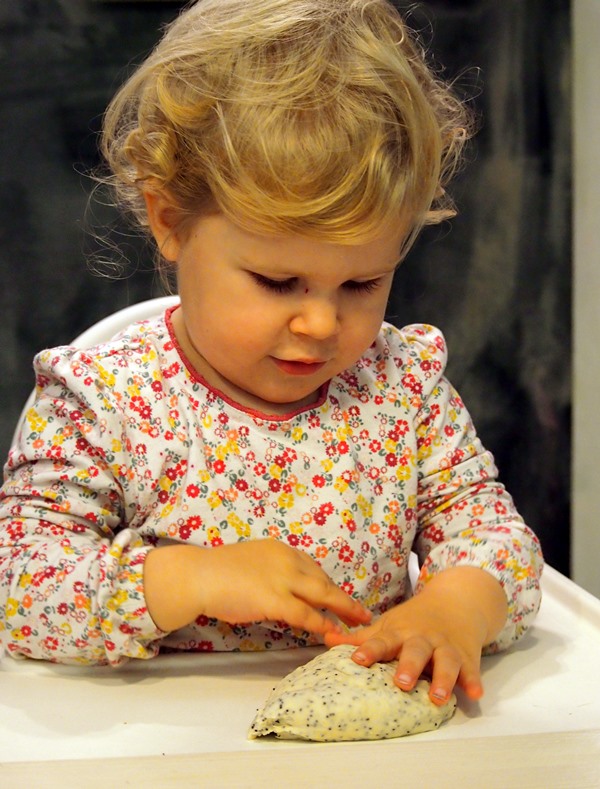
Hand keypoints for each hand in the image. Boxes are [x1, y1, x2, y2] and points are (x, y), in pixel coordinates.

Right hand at [144, 539, 370, 635]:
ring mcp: (283, 579)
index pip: (312, 568)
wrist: (199, 575)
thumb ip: (269, 571)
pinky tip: (333, 633)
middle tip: (361, 612)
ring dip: (343, 609)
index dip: (327, 585)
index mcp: (281, 550)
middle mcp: (287, 560)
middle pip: (323, 580)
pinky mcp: (275, 599)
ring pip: (322, 594)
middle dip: (344, 597)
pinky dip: (322, 623)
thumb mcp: (251, 560)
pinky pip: (305, 614)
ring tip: (359, 623)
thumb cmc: (217, 571)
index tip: (337, 597)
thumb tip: (277, 586)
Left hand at [324, 566, 507, 704]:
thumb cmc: (415, 619)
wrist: (457, 601)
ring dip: (443, 679)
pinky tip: (475, 694)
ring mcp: (446, 647)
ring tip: (438, 697)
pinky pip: (472, 670)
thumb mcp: (389, 624)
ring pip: (445, 662)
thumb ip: (361, 637)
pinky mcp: (467, 656)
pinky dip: (474, 681)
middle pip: (416, 651)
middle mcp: (423, 639)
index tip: (357, 661)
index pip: (382, 641)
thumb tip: (326, 639)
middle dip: (409, 666)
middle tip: (402, 682)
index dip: (369, 651)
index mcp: (400, 632)